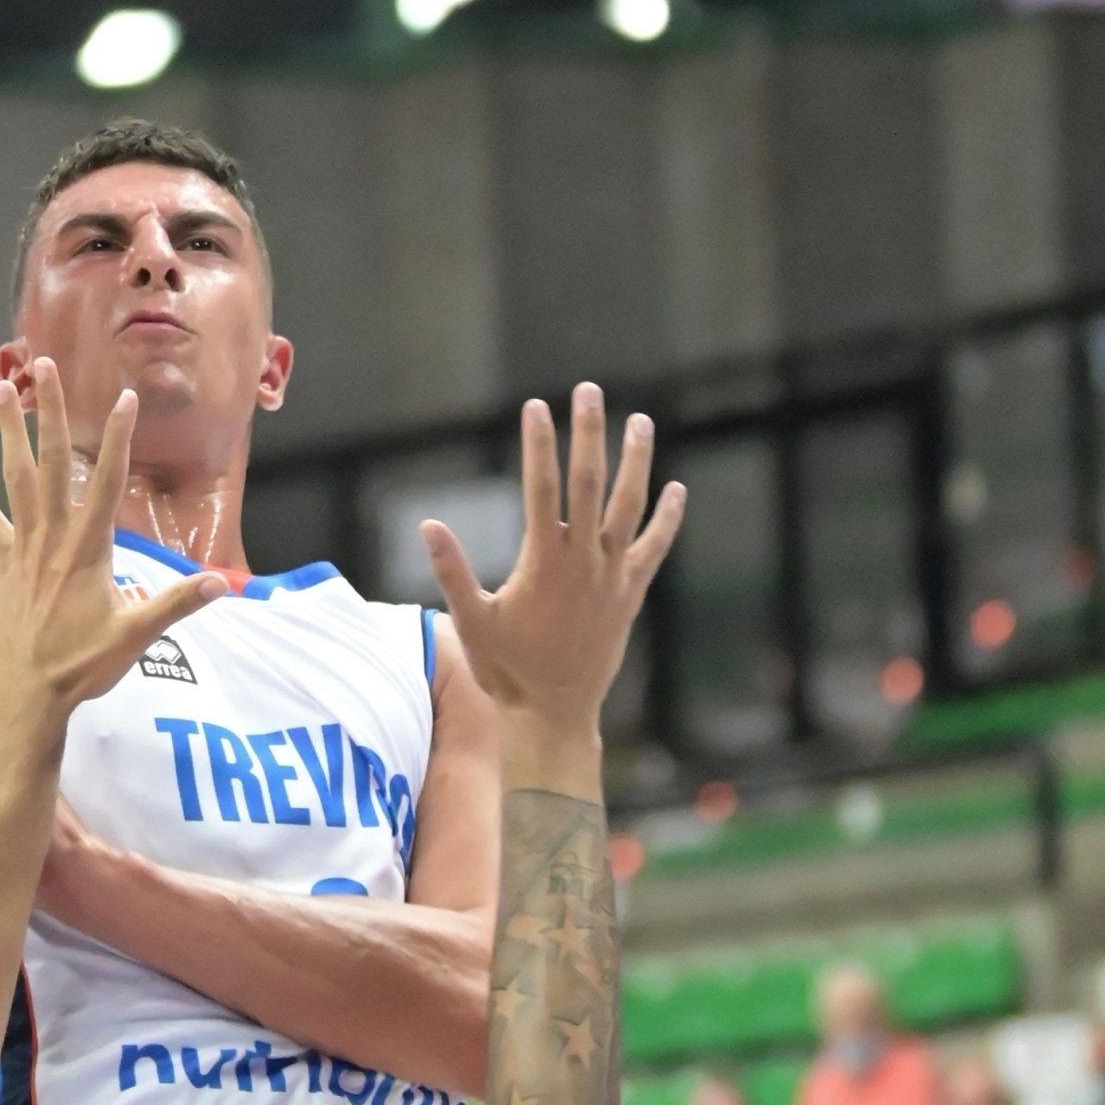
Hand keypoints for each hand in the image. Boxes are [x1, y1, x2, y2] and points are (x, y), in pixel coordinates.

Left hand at [0, 358, 223, 716]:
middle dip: (50, 412)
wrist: (27, 695)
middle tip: (44, 365)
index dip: (116, 439)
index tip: (124, 398)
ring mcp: (24, 549)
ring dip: (9, 431)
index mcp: (88, 551)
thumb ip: (176, 604)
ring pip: (15, 478)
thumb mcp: (136, 637)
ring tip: (2, 387)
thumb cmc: (82, 667)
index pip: (106, 483)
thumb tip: (222, 583)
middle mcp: (52, 540)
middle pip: (51, 464)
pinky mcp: (5, 564)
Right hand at [420, 387, 683, 741]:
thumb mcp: (471, 619)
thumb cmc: (506, 669)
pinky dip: (667, 518)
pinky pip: (654, 548)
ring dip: (636, 462)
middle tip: (588, 391)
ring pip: (630, 506)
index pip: (541, 486)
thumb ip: (451, 570)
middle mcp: (584, 560)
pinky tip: (676, 488)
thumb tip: (428, 524)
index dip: (538, 443)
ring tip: (641, 421)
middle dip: (588, 433)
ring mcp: (612, 576)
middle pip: (590, 482)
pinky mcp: (630, 594)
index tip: (535, 406)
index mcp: (544, 560)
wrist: (554, 713)